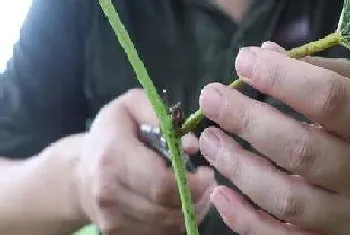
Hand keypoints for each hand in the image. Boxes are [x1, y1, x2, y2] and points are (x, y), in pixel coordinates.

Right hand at [76, 89, 215, 234]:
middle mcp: (109, 195)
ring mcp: (112, 221)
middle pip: (168, 210)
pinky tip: (178, 203)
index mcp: (113, 159)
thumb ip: (159, 116)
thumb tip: (191, 147)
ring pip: (168, 227)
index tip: (206, 173)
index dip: (192, 183)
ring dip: (191, 211)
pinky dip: (177, 221)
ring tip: (195, 191)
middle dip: (197, 198)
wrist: (79, 173)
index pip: (161, 184)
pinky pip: (161, 234)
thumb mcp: (130, 106)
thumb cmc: (110, 134)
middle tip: (207, 182)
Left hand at [198, 43, 349, 234]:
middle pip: (299, 149)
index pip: (328, 98)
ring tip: (207, 141)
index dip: (282, 77)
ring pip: (285, 197)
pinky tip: (219, 194)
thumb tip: (267, 52)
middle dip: (246, 120)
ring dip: (238, 167)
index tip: (243, 61)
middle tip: (210, 99)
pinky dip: (245, 220)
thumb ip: (319, 74)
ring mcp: (342, 216)